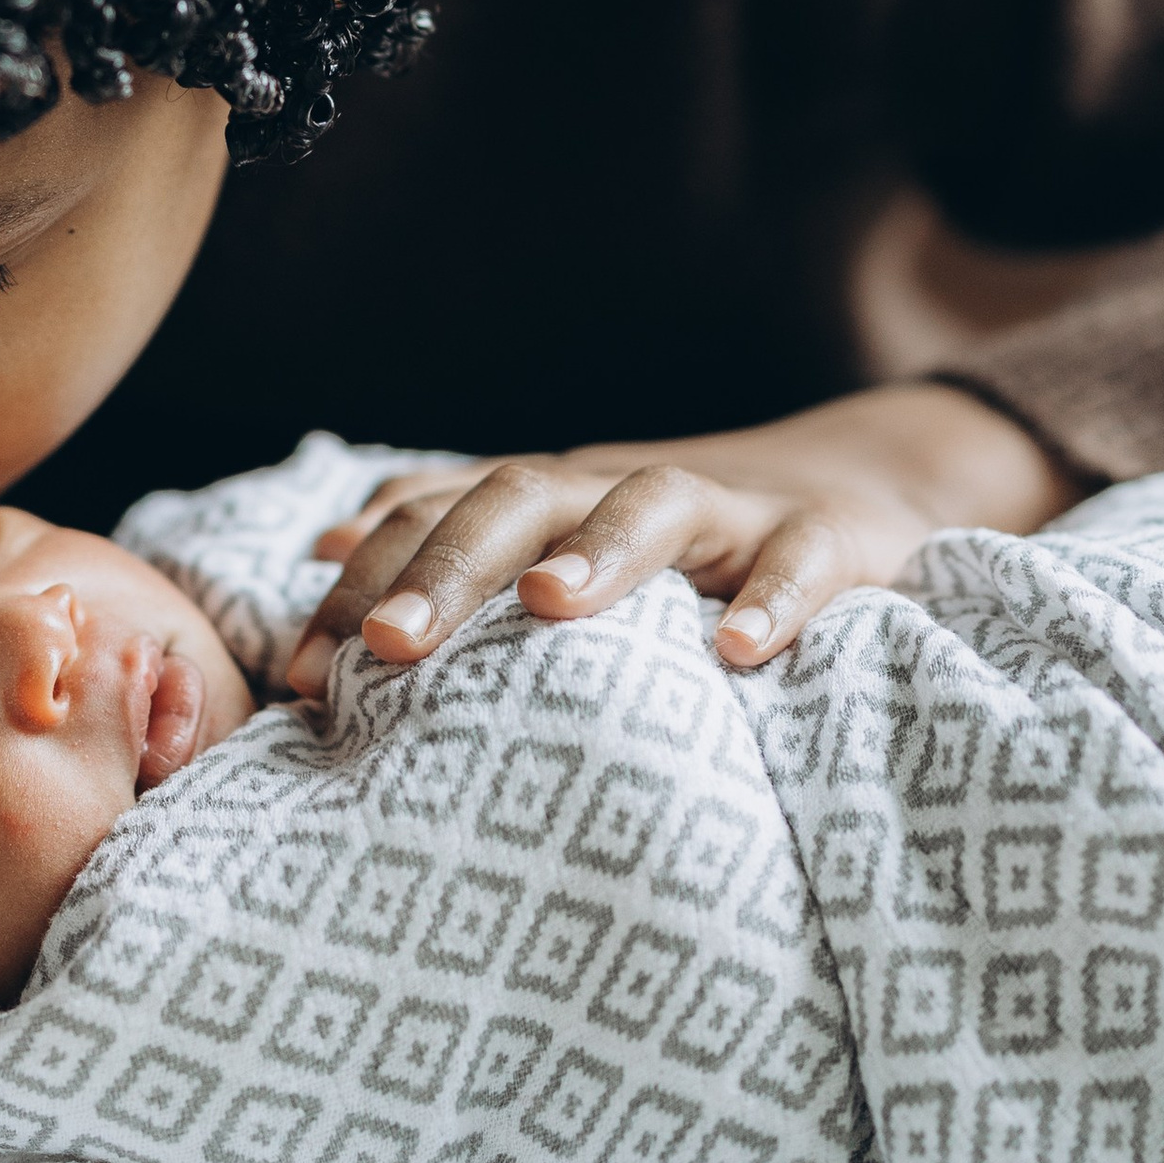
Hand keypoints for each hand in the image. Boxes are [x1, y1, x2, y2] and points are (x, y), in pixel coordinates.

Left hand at [285, 383, 1075, 693]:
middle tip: (386, 644)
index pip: (436, 517)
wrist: (859, 488)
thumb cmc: (680, 552)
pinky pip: (802, 559)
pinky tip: (740, 652)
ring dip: (598, 548)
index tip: (304, 674)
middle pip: (522, 496)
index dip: (364, 583)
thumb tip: (325, 543)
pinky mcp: (831, 539)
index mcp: (550, 502)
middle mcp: (621, 491)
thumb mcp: (564, 543)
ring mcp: (730, 509)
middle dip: (447, 565)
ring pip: (654, 502)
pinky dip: (776, 597)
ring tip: (545, 607)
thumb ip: (452, 538)